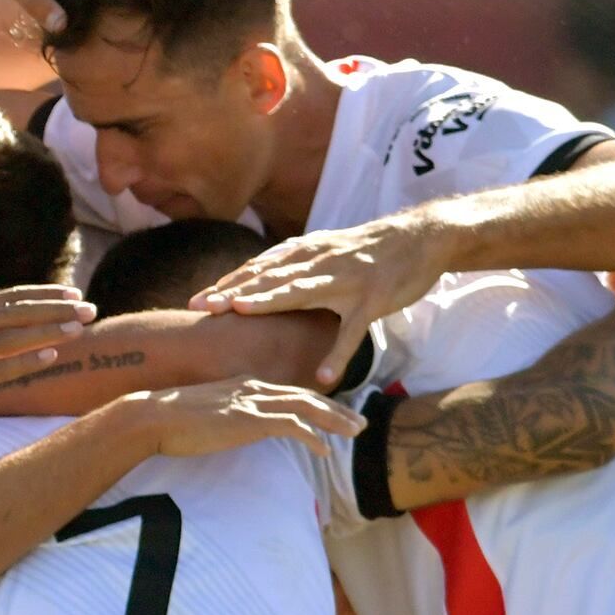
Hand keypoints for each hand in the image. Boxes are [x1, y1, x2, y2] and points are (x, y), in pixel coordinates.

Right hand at [0, 285, 92, 420]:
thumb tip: (1, 309)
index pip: (10, 297)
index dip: (44, 294)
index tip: (73, 292)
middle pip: (17, 311)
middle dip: (56, 308)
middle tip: (89, 308)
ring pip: (12, 336)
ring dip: (48, 330)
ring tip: (80, 328)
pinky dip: (26, 361)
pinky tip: (51, 356)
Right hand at [135, 378, 363, 457]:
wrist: (152, 417)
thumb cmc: (170, 421)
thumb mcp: (206, 413)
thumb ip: (226, 416)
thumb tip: (233, 430)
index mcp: (244, 384)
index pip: (289, 392)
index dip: (316, 403)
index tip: (334, 414)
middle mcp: (252, 387)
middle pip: (306, 396)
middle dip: (336, 409)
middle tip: (359, 422)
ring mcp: (252, 401)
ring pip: (307, 407)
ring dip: (335, 420)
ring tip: (355, 432)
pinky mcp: (249, 419)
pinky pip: (292, 426)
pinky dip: (312, 437)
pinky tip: (323, 451)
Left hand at [191, 213, 448, 388]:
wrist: (419, 238)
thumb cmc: (365, 250)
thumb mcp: (323, 250)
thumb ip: (290, 266)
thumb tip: (253, 278)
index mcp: (305, 254)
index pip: (258, 269)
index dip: (226, 284)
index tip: (194, 301)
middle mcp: (319, 263)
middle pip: (269, 277)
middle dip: (234, 291)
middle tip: (202, 306)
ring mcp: (346, 280)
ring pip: (303, 291)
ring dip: (272, 300)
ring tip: (243, 312)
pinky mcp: (373, 300)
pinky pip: (352, 331)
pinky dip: (338, 353)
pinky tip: (322, 376)